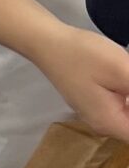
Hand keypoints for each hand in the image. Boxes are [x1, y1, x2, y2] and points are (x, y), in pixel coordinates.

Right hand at [33, 25, 128, 143]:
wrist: (46, 42)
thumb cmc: (83, 55)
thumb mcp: (123, 70)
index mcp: (111, 124)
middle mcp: (105, 125)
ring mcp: (99, 115)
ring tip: (127, 74)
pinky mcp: (96, 103)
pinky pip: (123, 108)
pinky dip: (128, 95)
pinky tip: (126, 77)